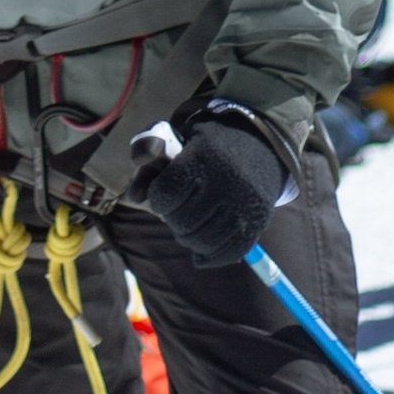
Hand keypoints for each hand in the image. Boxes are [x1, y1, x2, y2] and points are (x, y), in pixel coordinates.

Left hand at [130, 115, 289, 266]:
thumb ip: (148, 157)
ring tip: (188, 228)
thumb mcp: (177, 136)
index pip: (167, 192)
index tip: (162, 195)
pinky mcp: (257, 222)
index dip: (157, 199)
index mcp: (204, 156)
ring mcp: (245, 204)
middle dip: (172, 221)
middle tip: (176, 214)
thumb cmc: (207, 145)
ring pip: (203, 241)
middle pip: (183, 221)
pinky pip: (229, 252)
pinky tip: (201, 250)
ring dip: (188, 240)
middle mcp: (228, 181)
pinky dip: (210, 256)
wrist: (260, 145)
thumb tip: (133, 197)